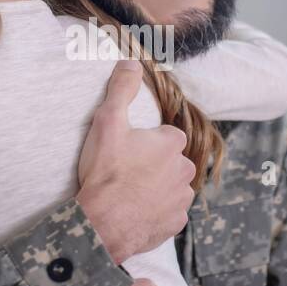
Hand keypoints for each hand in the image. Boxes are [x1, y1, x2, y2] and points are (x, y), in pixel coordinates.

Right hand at [76, 59, 195, 264]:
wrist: (102, 223)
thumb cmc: (105, 172)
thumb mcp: (108, 122)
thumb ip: (122, 89)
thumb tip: (132, 62)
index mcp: (172, 143)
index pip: (164, 135)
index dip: (143, 142)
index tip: (124, 151)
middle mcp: (185, 170)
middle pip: (169, 161)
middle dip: (151, 165)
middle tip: (124, 172)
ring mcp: (181, 199)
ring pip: (170, 186)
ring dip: (155, 188)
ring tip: (127, 193)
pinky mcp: (175, 223)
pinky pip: (168, 212)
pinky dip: (154, 212)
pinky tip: (134, 211)